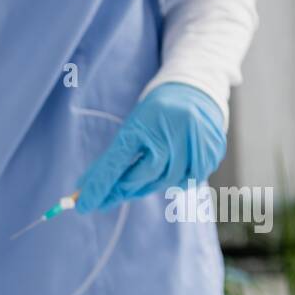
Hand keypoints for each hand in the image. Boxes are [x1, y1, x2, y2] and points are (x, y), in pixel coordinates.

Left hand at [75, 82, 226, 214]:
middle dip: (123, 190)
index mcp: (148, 120)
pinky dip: (175, 181)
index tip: (81, 206)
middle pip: (144, 175)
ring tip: (137, 182)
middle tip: (104, 200)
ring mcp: (198, 141)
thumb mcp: (132, 127)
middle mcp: (174, 130)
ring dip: (148, 186)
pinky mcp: (213, 150)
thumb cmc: (156, 111)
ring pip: (168, 181)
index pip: (117, 161)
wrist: (195, 88)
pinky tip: (168, 171)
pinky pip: (189, 179)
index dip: (99, 186)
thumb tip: (87, 190)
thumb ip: (111, 160)